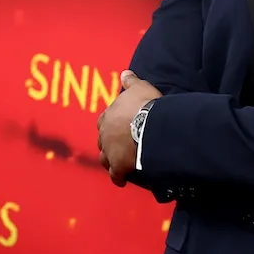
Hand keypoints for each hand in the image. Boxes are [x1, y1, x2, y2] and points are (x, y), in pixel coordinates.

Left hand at [96, 70, 162, 186]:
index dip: (110, 124)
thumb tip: (124, 73)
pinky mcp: (118, 166)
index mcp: (108, 116)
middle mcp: (105, 134)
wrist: (151, 126)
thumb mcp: (139, 87)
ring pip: (104, 159)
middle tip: (118, 145)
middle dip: (108, 143)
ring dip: (110, 160)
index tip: (116, 127)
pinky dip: (118, 178)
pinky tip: (122, 180)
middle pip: (102, 141)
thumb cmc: (144, 105)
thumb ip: (131, 81)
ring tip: (117, 164)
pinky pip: (115, 175)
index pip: (104, 121)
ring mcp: (110, 151)